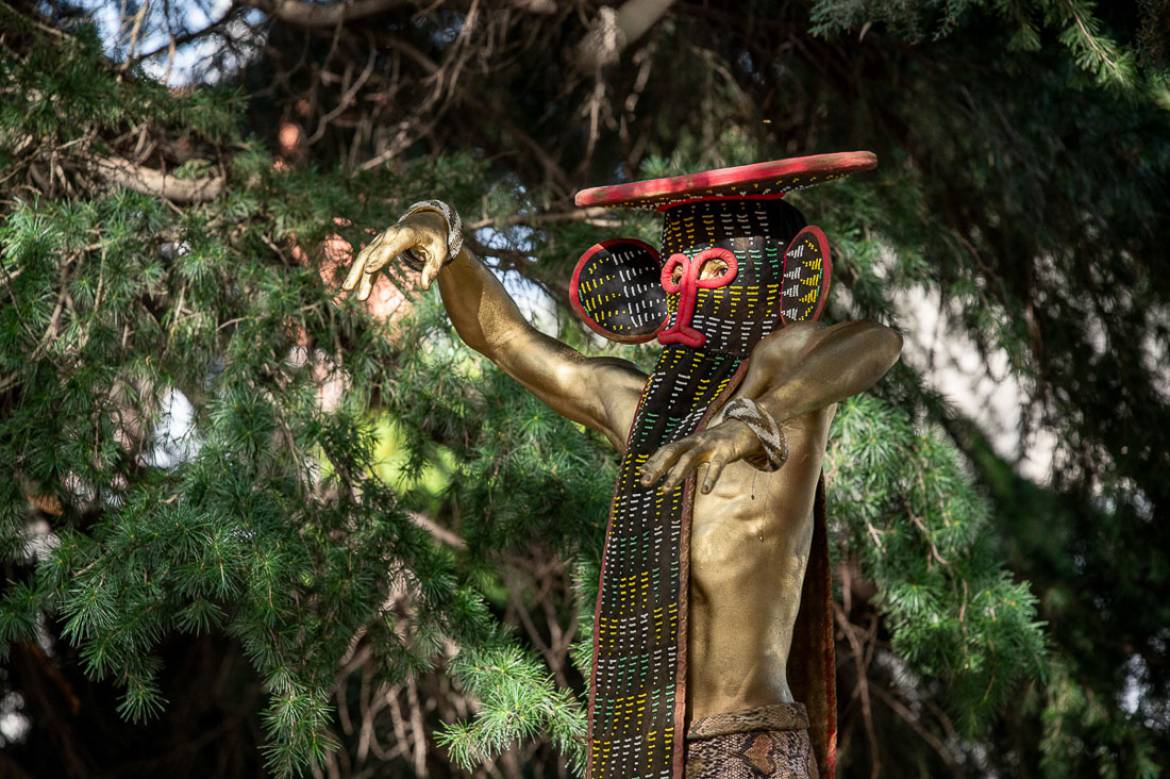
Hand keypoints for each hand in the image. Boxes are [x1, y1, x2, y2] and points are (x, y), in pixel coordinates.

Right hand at [342, 210, 450, 299]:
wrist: (425, 221)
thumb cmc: (434, 237)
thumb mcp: (440, 251)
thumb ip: (433, 268)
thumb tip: (424, 286)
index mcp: (407, 234)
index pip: (392, 247)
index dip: (381, 258)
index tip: (370, 270)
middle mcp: (390, 234)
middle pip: (374, 254)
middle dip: (365, 273)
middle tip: (361, 293)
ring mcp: (382, 239)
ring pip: (365, 255)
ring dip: (356, 273)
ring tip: (347, 290)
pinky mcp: (378, 244)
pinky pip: (366, 257)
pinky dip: (358, 270)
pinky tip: (352, 286)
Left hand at [639, 419, 758, 493]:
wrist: (745, 428)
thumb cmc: (716, 444)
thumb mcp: (696, 450)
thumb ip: (678, 460)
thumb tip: (655, 471)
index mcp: (688, 442)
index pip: (666, 450)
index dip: (653, 461)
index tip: (641, 475)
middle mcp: (695, 441)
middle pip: (672, 451)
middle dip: (658, 467)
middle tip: (646, 483)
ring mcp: (710, 445)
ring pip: (689, 458)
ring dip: (676, 474)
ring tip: (665, 490)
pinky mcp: (726, 451)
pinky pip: (717, 466)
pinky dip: (710, 478)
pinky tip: (705, 491)